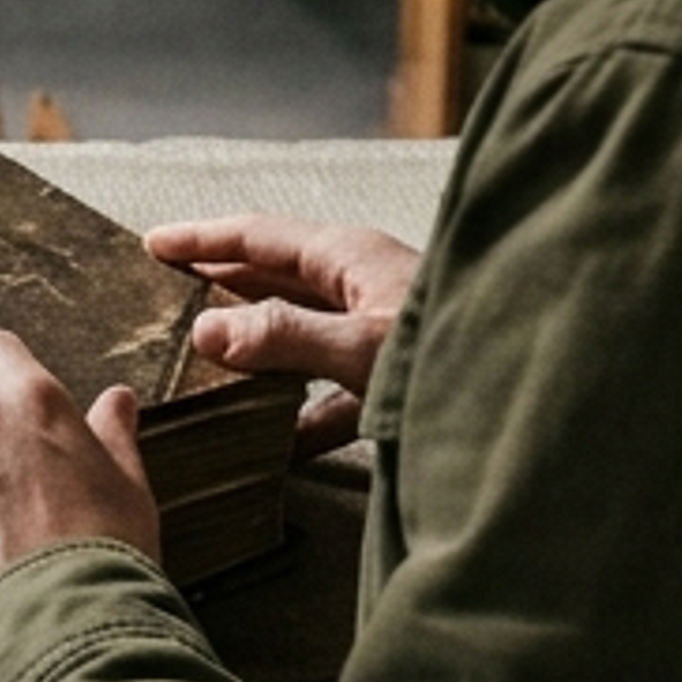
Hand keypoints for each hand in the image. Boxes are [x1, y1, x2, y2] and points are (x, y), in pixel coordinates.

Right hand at [147, 217, 421, 453]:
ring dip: (254, 349)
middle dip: (222, 286)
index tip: (154, 243)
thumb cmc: (447, 358)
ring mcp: (378, 333)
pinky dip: (298, 413)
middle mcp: (361, 286)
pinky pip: (330, 393)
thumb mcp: (357, 347)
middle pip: (276, 278)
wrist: (527, 403)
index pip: (260, 237)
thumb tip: (207, 332)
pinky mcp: (392, 383)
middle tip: (167, 294)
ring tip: (205, 366)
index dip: (204, 240)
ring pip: (299, 333)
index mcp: (349, 258)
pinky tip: (274, 444)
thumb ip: (281, 337)